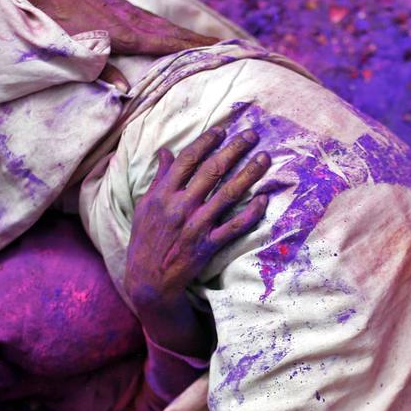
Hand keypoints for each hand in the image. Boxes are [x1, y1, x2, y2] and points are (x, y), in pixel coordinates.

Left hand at [0, 0, 213, 57]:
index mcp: (126, 33)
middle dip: (200, 41)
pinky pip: (152, 20)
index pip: (168, 43)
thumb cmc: (54, 21)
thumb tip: (125, 92)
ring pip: (163, 25)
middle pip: (173, 33)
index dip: (194, 48)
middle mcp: (131, 20)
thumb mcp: (74, 51)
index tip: (220, 51)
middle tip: (228, 48)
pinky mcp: (118, 7)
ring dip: (186, 34)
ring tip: (207, 43)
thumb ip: (101, 71)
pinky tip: (170, 32)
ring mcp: (126, 11)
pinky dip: (168, 28)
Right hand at [124, 126, 270, 311]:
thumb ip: (159, 179)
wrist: (148, 280)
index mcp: (163, 194)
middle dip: (234, 149)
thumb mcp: (145, 206)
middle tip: (251, 135)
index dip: (206, 142)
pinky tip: (263, 199)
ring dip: (248, 174)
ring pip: (227, 194)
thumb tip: (166, 152)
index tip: (222, 130)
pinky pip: (234, 226)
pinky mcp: (208, 245)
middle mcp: (180, 206)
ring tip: (264, 158)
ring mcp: (196, 226)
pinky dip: (250, 213)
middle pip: (211, 171)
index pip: (188, 159)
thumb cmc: (146, 240)